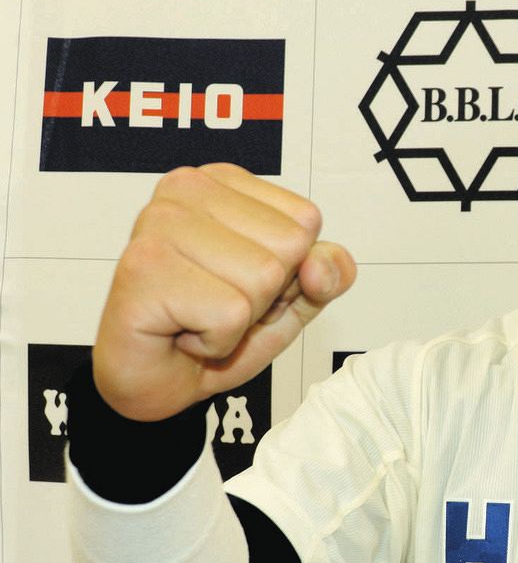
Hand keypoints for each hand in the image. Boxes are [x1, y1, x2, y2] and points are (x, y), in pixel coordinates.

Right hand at [93, 163, 355, 420]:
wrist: (153, 380)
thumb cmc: (214, 328)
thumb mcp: (293, 298)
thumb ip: (327, 273)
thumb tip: (318, 264)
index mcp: (223, 182)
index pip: (306, 221)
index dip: (289, 270)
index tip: (241, 283)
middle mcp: (186, 190)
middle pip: (288, 248)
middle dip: (265, 296)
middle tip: (216, 305)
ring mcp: (159, 224)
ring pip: (262, 279)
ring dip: (240, 320)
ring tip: (198, 316)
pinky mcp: (145, 270)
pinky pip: (230, 315)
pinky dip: (216, 342)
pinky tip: (180, 331)